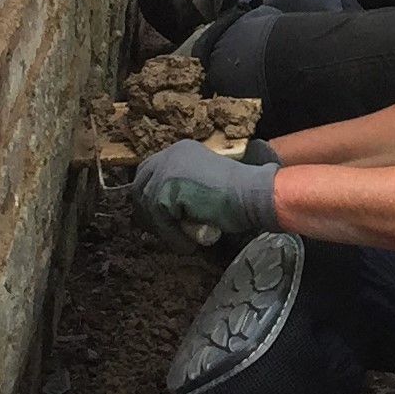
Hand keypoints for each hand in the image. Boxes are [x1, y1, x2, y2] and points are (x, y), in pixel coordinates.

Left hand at [132, 139, 278, 252]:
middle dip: (149, 213)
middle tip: (166, 233)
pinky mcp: (168, 188)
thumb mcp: (203, 184)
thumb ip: (181, 189)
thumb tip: (157, 212)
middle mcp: (170, 154)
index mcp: (179, 150)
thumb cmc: (238, 195)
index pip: (148, 173)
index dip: (150, 198)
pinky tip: (189, 243)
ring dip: (165, 229)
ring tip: (185, 241)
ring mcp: (167, 169)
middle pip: (140, 187)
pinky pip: (160, 220)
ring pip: (149, 207)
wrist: (254, 194)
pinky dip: (172, 236)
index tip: (159, 220)